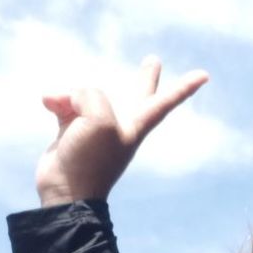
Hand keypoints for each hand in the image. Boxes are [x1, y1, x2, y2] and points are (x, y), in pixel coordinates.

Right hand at [35, 56, 208, 206]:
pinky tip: (48, 103)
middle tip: (153, 60)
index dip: (183, 88)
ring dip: (70, 95)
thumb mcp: (98, 119)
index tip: (205, 76)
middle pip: (136, 96)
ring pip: (86, 95)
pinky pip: (65, 104)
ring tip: (58, 104)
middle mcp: (119, 125)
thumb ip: (91, 96)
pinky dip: (56, 101)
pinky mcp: (73, 131)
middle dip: (145, 78)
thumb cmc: (90, 160)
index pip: (163, 103)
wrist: (66, 192)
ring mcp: (96, 129)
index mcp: (135, 126)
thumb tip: (69, 99)